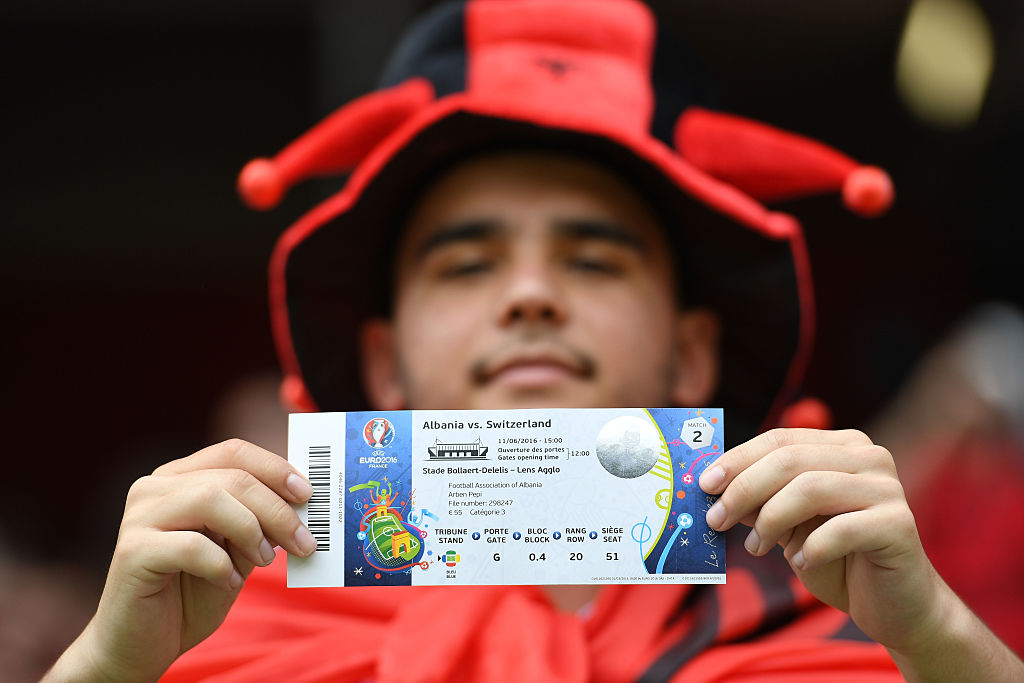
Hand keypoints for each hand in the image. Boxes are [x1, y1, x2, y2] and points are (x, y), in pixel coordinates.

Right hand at [49, 439, 315, 681]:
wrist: (142, 644)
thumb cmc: (193, 592)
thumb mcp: (237, 550)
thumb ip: (260, 523)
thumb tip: (302, 506)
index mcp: (179, 478)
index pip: (234, 452)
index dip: (275, 468)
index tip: (308, 495)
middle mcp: (154, 488)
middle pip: (231, 477)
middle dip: (277, 509)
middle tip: (304, 542)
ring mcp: (139, 517)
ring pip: (211, 500)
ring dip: (251, 530)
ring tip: (264, 560)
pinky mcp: (132, 552)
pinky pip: (192, 546)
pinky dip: (221, 566)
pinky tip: (227, 583)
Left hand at [698, 428, 940, 653]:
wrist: (895, 606)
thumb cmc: (836, 559)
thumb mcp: (788, 524)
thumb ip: (759, 501)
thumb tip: (710, 489)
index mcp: (842, 446)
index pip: (780, 439)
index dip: (737, 460)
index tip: (703, 485)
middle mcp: (869, 457)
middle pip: (790, 460)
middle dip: (744, 489)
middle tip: (715, 519)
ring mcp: (888, 489)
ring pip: (810, 489)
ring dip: (771, 520)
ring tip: (756, 547)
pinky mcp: (900, 525)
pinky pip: (840, 529)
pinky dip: (809, 548)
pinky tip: (800, 562)